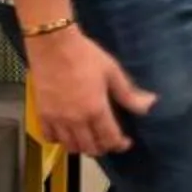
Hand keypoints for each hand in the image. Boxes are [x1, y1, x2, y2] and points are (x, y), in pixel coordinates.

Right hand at [27, 27, 156, 156]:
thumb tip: (150, 104)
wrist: (53, 43)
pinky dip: (59, 140)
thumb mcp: (111, 72)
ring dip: (82, 147)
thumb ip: (128, 94)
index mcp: (96, 109)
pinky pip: (49, 137)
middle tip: (107, 139)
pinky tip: (65, 132)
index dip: (120, 144)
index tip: (125, 141)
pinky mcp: (42, 113)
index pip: (110, 139)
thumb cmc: (84, 55)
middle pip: (91, 148)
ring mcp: (57, 118)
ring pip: (70, 147)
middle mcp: (76, 119)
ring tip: (88, 138)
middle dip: (103, 147)